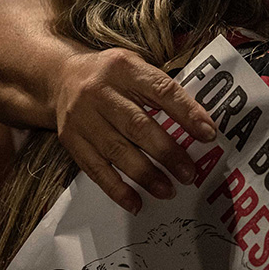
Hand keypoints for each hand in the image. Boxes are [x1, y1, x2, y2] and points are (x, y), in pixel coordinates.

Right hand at [52, 48, 217, 213]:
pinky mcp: (71, 140)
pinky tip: (136, 203)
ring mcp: (82, 117)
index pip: (161, 90)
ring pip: (117, 151)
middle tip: (190, 173)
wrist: (59, 78)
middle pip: (138, 125)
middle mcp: (99, 91)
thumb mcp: (134, 66)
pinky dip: (117, 189)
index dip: (187, 113)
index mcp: (124, 67)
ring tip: (169, 190)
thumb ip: (162, 89)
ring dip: (146, 175)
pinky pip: (95, 169)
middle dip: (167, 152)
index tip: (209, 134)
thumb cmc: (110, 76)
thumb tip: (201, 124)